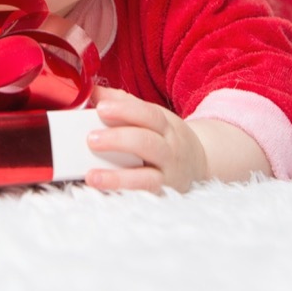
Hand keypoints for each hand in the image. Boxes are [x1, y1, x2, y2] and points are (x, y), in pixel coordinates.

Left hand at [84, 86, 208, 193]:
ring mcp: (168, 176)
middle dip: (118, 140)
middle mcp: (170, 150)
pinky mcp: (163, 197)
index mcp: (167, 126)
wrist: (200, 164)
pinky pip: (143, 199)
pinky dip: (123, 196)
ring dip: (117, 177)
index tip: (100, 107)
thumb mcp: (154, 117)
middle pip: (147, 143)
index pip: (149, 114)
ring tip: (92, 176)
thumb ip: (124, 104)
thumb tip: (94, 92)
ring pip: (147, 178)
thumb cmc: (167, 138)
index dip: (124, 110)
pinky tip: (104, 194)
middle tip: (91, 139)